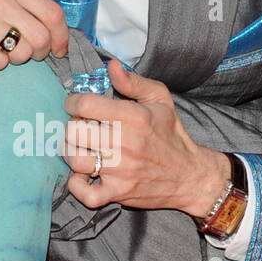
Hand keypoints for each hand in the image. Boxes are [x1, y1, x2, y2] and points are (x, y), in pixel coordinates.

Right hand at [0, 0, 70, 70]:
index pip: (52, 13)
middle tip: (28, 55)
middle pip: (41, 37)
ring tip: (1, 51)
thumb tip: (57, 28)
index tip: (59, 50)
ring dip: (15, 59)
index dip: (61, 37)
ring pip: (21, 52)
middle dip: (39, 53)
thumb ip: (24, 2)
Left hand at [61, 60, 230, 215]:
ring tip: (81, 148)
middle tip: (81, 127)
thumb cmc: (171, 135)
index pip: (85, 105)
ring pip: (74, 159)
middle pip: (74, 131)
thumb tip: (111, 66)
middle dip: (72, 126)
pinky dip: (77, 186)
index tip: (76, 106)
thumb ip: (133, 82)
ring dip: (71, 152)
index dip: (73, 102)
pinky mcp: (118, 193)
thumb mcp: (160, 100)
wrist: (189, 176)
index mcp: (133, 117)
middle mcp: (124, 143)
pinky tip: (82, 175)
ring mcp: (120, 170)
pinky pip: (85, 194)